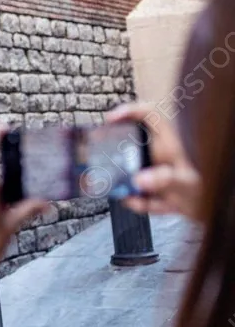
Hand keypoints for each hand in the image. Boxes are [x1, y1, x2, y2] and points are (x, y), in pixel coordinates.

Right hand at [105, 103, 202, 219]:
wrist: (220, 214)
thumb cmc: (213, 192)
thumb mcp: (190, 184)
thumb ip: (166, 180)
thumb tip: (139, 179)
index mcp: (172, 146)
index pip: (150, 117)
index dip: (130, 112)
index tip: (111, 119)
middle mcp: (164, 156)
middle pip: (134, 145)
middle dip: (118, 156)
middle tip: (106, 163)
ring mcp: (160, 174)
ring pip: (133, 174)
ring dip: (127, 186)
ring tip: (127, 194)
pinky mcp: (159, 192)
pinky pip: (140, 194)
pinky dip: (138, 202)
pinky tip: (139, 204)